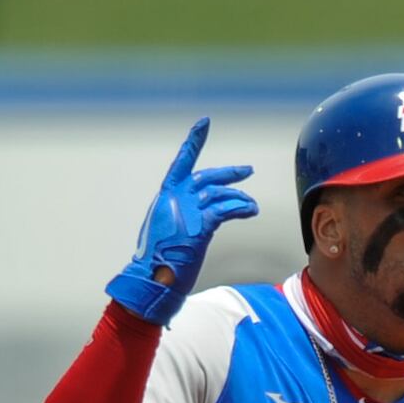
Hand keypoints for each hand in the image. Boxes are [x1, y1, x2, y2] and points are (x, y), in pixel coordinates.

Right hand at [105, 118, 257, 325]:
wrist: (151, 279)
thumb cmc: (157, 263)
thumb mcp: (166, 232)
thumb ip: (179, 218)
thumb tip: (193, 220)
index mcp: (166, 197)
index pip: (182, 162)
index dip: (193, 142)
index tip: (204, 124)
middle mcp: (176, 198)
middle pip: (207, 177)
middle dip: (229, 174)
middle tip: (247, 171)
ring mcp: (188, 210)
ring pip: (220, 194)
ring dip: (240, 198)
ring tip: (252, 206)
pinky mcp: (200, 225)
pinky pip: (226, 209)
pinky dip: (241, 208)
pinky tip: (250, 210)